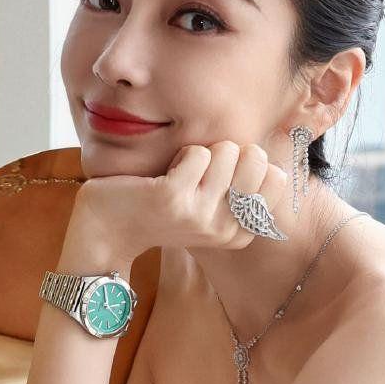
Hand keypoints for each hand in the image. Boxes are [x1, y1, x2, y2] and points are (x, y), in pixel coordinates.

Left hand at [68, 141, 290, 269]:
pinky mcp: (174, 198)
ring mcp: (200, 214)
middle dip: (229, 150)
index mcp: (238, 233)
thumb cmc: (159, 211)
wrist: (108, 231)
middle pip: (256, 160)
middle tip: (199, 170)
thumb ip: (238, 191)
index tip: (222, 176)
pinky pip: (197, 152)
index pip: (276, 178)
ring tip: (180, 173)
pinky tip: (165, 173)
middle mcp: (224, 228)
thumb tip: (265, 158)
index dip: (250, 162)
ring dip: (201, 151)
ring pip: (227, 151)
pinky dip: (181, 153)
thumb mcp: (206, 209)